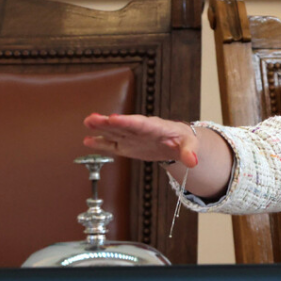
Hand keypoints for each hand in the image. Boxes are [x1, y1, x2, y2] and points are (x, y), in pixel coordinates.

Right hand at [83, 113, 198, 167]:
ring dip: (101, 128)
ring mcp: (132, 138)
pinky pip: (113, 145)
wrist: (177, 142)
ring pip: (115, 132)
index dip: (127, 122)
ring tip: (87, 122)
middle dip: (109, 122)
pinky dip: (101, 143)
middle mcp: (140, 130)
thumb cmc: (184, 140)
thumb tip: (193, 162)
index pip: (141, 124)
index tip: (114, 118)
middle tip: (93, 118)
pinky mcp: (128, 146)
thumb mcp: (190, 144)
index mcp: (156, 127)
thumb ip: (189, 152)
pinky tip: (87, 140)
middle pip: (123, 126)